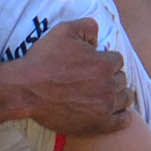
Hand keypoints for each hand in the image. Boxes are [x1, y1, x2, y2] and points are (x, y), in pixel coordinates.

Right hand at [17, 20, 129, 135]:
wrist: (25, 91)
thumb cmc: (43, 60)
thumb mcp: (63, 31)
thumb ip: (87, 26)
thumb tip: (99, 35)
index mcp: (104, 63)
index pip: (117, 60)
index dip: (105, 61)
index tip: (94, 66)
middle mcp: (108, 85)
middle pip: (121, 79)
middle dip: (110, 78)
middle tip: (95, 81)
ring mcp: (105, 106)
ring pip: (125, 98)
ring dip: (118, 95)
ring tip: (105, 96)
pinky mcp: (99, 125)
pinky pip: (122, 121)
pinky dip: (122, 116)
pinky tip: (115, 113)